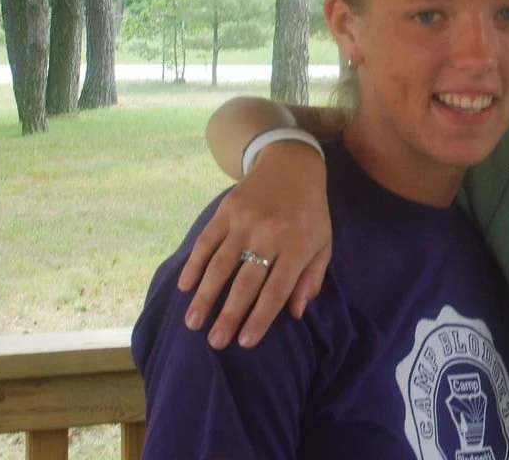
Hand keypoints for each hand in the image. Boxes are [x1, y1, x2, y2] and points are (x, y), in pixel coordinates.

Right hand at [178, 140, 330, 349]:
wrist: (292, 166)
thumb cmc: (310, 212)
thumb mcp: (322, 243)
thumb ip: (311, 278)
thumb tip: (295, 313)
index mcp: (297, 246)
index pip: (276, 290)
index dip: (260, 319)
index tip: (245, 342)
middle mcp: (270, 234)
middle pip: (246, 283)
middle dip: (228, 316)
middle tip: (215, 342)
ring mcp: (245, 221)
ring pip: (220, 265)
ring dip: (205, 297)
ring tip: (193, 323)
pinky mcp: (227, 209)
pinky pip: (206, 241)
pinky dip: (194, 265)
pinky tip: (186, 287)